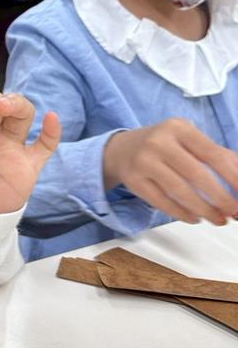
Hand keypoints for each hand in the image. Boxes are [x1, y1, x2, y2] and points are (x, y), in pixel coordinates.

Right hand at [103, 119, 237, 224]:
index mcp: (178, 128)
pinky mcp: (134, 181)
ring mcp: (144, 161)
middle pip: (197, 175)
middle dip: (221, 198)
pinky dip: (182, 213)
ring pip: (179, 191)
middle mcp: (159, 142)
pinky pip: (162, 202)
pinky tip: (195, 218)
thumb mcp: (188, 139)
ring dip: (204, 209)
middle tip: (234, 211)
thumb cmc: (163, 145)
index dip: (233, 176)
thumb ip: (216, 154)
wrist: (121, 149)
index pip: (213, 154)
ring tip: (219, 219)